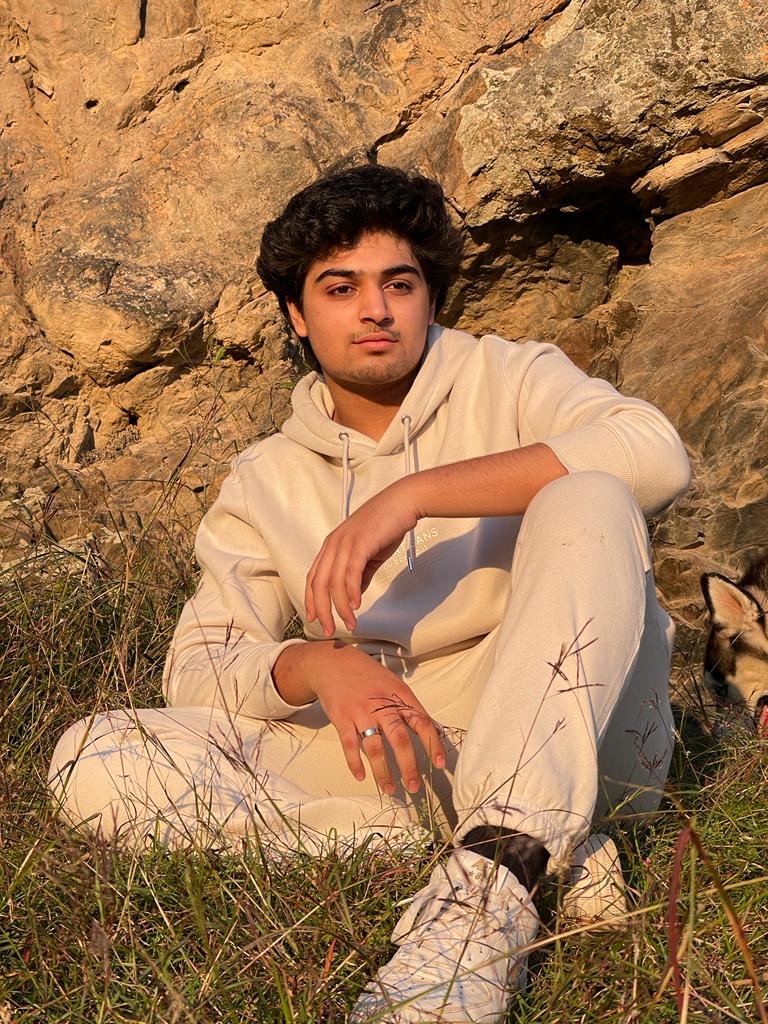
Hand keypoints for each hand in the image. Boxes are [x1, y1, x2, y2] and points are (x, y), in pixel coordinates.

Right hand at [273, 641, 445, 793]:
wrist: (333, 663)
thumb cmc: (368, 676)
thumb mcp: (393, 684)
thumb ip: (408, 707)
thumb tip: (430, 731)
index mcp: (399, 696)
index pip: (421, 722)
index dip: (432, 744)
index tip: (439, 763)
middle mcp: (381, 705)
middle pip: (400, 740)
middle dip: (409, 766)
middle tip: (415, 787)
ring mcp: (360, 713)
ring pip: (375, 748)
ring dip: (383, 772)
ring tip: (391, 789)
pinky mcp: (342, 719)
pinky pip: (349, 746)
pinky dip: (355, 763)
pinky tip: (361, 776)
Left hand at [305, 478, 418, 635]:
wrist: (403, 502)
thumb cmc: (387, 525)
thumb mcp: (368, 553)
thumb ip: (360, 574)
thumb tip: (354, 596)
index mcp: (332, 545)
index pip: (313, 577)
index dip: (312, 600)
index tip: (315, 619)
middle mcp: (333, 544)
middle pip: (318, 584)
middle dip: (322, 610)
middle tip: (329, 631)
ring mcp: (345, 543)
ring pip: (333, 582)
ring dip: (340, 607)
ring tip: (350, 624)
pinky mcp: (360, 543)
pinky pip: (350, 573)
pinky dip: (351, 592)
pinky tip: (356, 606)